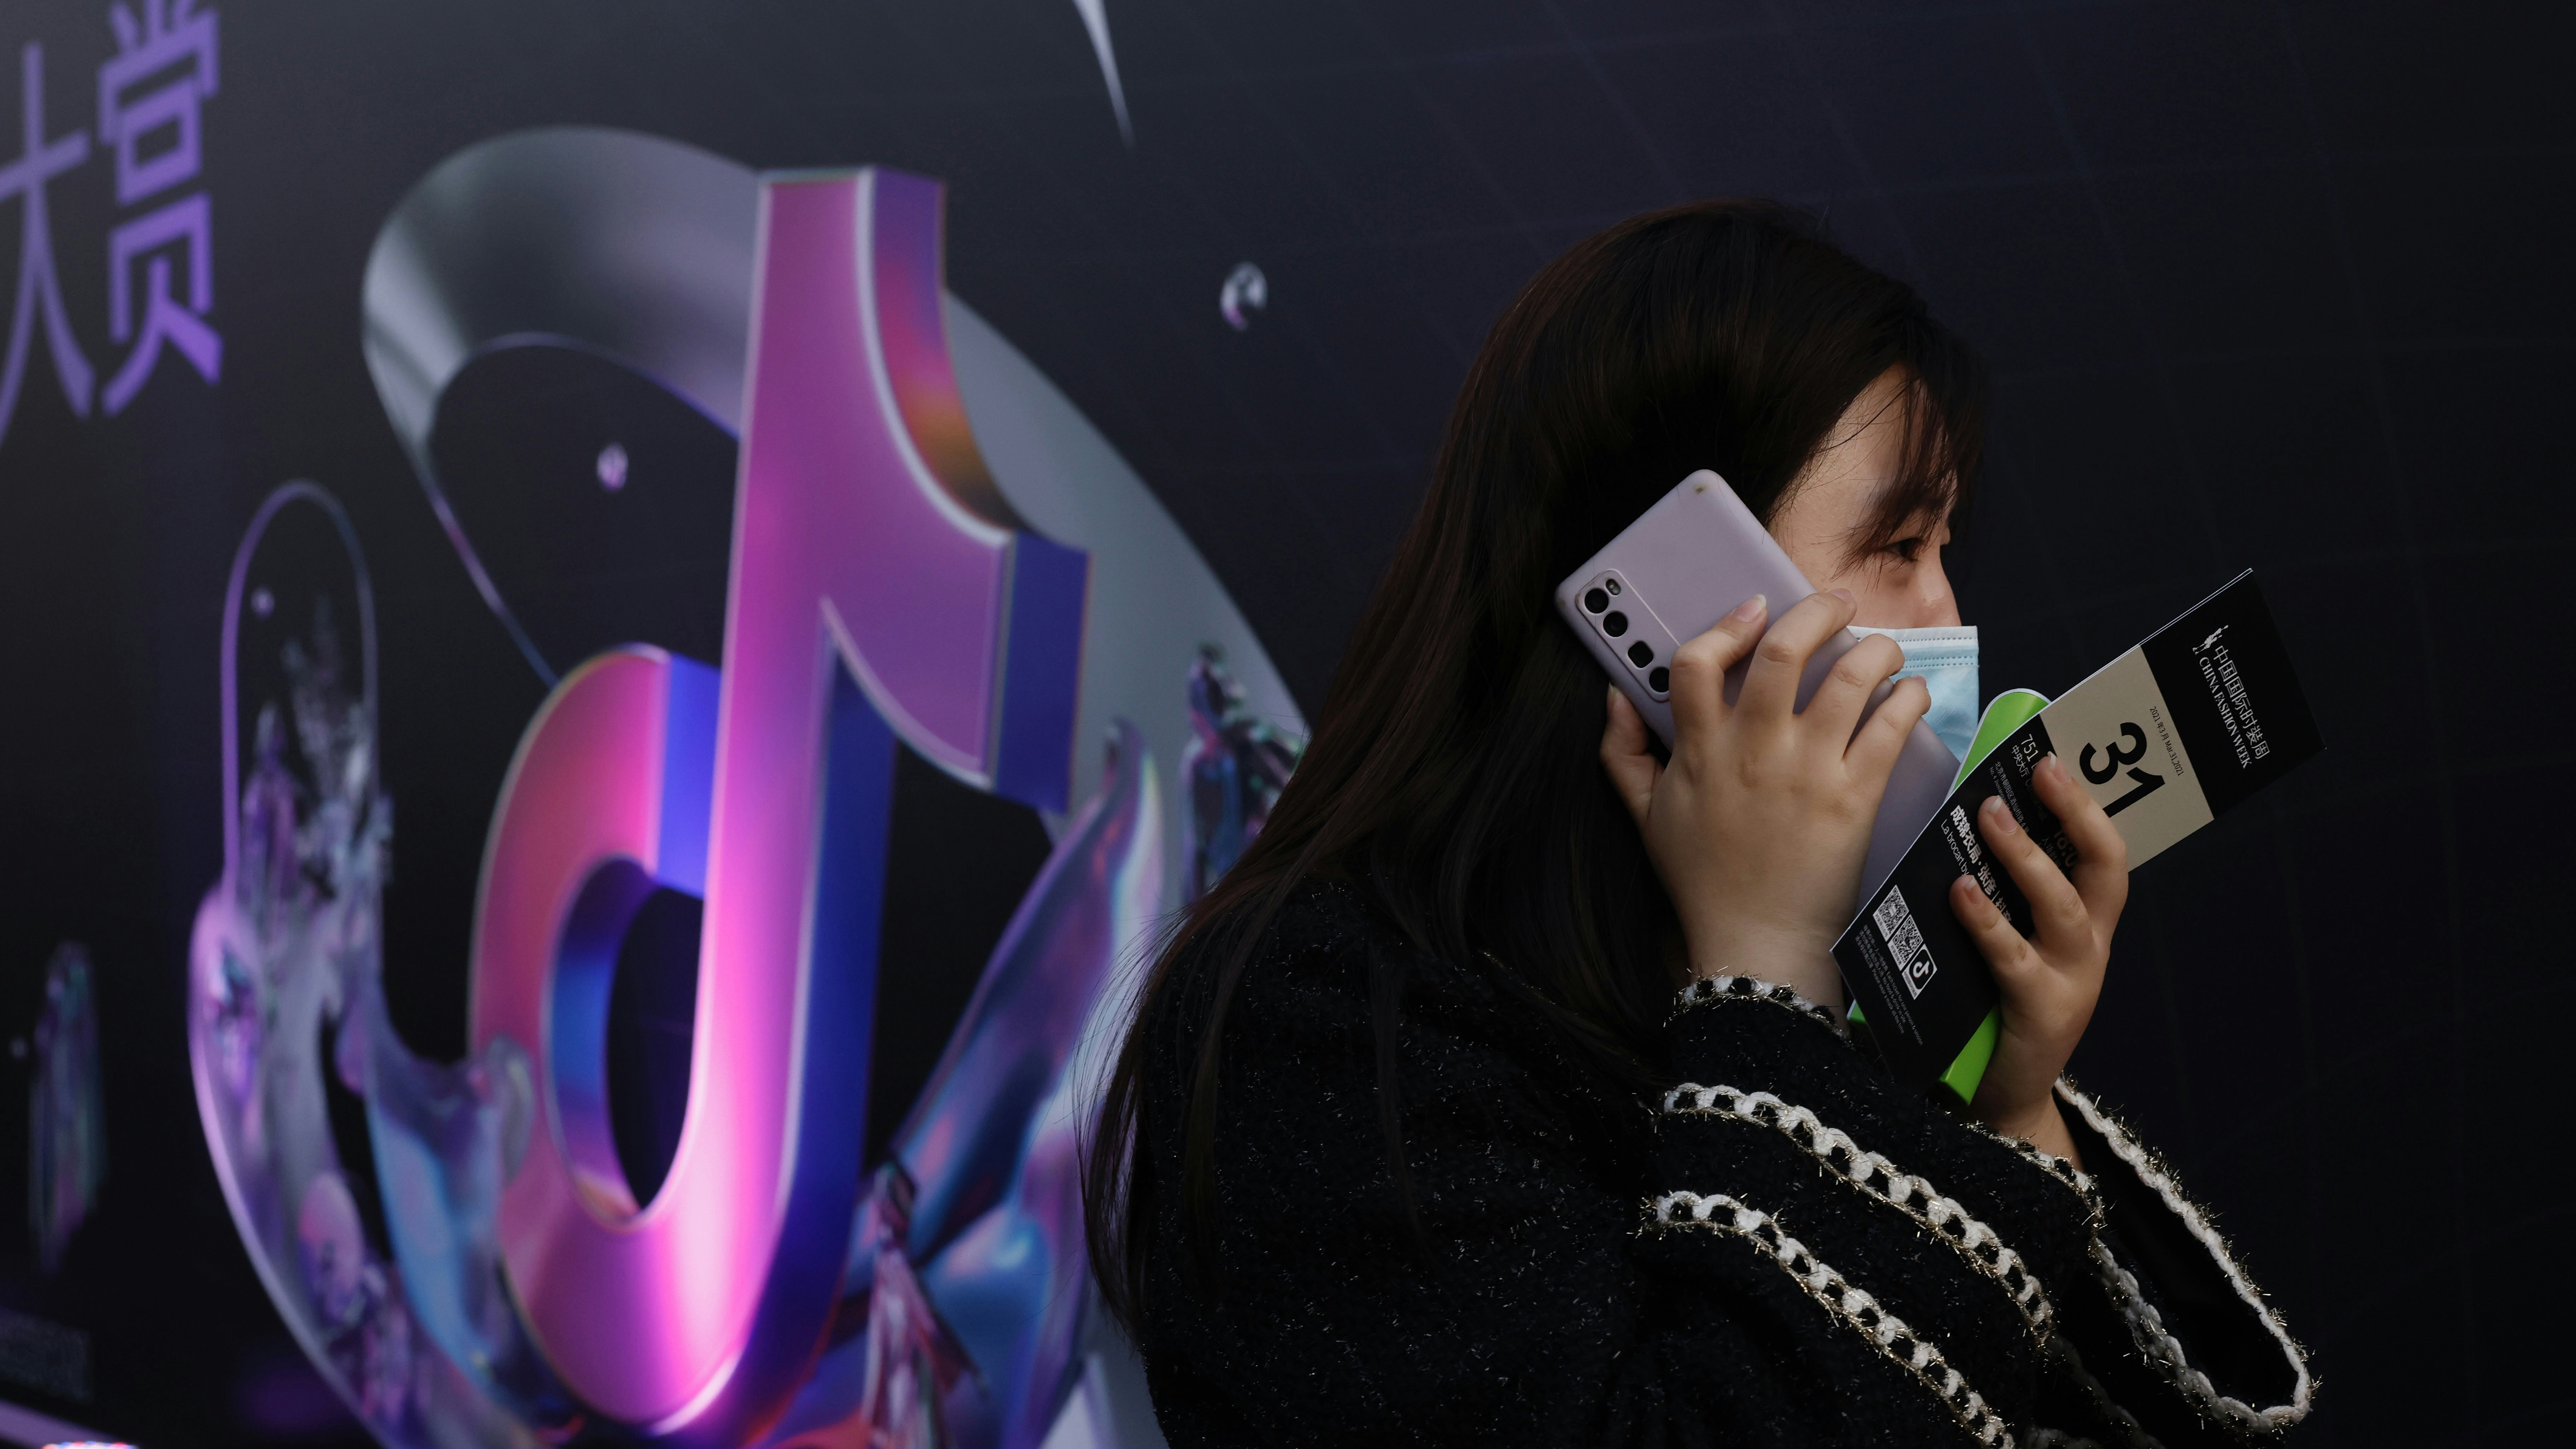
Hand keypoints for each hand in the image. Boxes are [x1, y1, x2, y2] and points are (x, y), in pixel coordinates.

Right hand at [1601, 590, 1931, 1007]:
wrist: (1755, 944)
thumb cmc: (1703, 880)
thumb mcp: (1645, 816)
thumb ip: (1622, 753)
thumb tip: (1615, 695)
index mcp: (1701, 751)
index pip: (1697, 663)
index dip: (1727, 624)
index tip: (1754, 608)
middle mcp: (1754, 752)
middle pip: (1784, 653)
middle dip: (1816, 612)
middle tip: (1836, 605)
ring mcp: (1807, 772)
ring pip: (1850, 679)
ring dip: (1875, 650)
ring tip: (1883, 649)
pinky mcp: (1854, 798)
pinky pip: (1889, 727)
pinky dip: (1906, 699)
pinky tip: (1909, 694)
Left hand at [1951, 753, 2128, 1164]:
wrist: (2005, 1093)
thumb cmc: (1998, 1000)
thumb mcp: (2014, 938)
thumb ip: (2005, 891)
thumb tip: (1968, 817)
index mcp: (2087, 920)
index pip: (2102, 850)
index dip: (2086, 802)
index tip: (2055, 754)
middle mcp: (2090, 944)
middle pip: (2102, 867)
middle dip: (2076, 812)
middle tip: (2041, 768)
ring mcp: (2071, 978)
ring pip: (2063, 906)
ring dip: (2027, 857)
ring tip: (1989, 816)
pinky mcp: (2040, 1013)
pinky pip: (2013, 958)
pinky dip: (1987, 921)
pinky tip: (1960, 891)